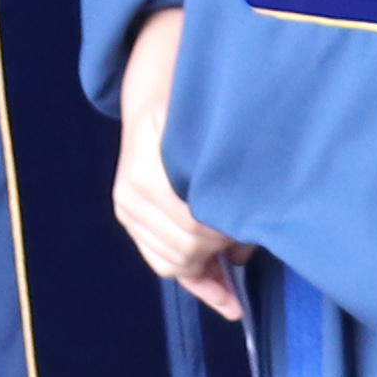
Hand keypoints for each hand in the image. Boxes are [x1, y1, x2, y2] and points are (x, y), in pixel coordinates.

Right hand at [113, 8, 252, 320]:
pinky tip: (220, 291)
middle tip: (246, 241)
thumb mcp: (214, 136)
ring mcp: (127, 206)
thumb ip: (232, 185)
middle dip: (218, 251)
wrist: (155, 86)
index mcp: (148, 174)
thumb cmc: (193, 108)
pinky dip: (192, 277)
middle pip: (184, 250)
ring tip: (233, 258)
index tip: (248, 235)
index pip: (193, 228)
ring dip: (206, 268)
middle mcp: (131, 195)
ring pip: (171, 263)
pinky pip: (161, 261)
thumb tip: (249, 242)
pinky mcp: (128, 214)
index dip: (224, 237)